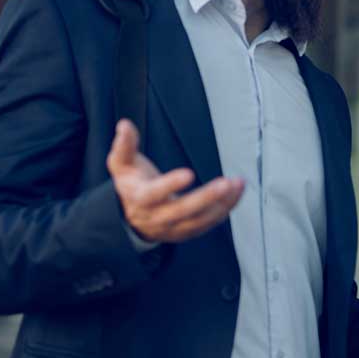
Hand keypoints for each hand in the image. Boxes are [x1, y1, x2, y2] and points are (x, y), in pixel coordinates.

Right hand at [107, 119, 243, 242]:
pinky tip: (236, 193)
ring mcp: (172, 227)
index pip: (153, 194)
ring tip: (237, 184)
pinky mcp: (186, 232)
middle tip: (225, 183)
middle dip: (205, 198)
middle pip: (181, 211)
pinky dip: (225, 209)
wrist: (131, 216)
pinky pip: (208, 223)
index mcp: (139, 198)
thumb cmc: (131, 183)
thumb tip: (125, 125)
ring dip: (222, 204)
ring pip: (199, 220)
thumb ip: (124, 145)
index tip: (189, 173)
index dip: (170, 185)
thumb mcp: (121, 164)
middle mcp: (156, 216)